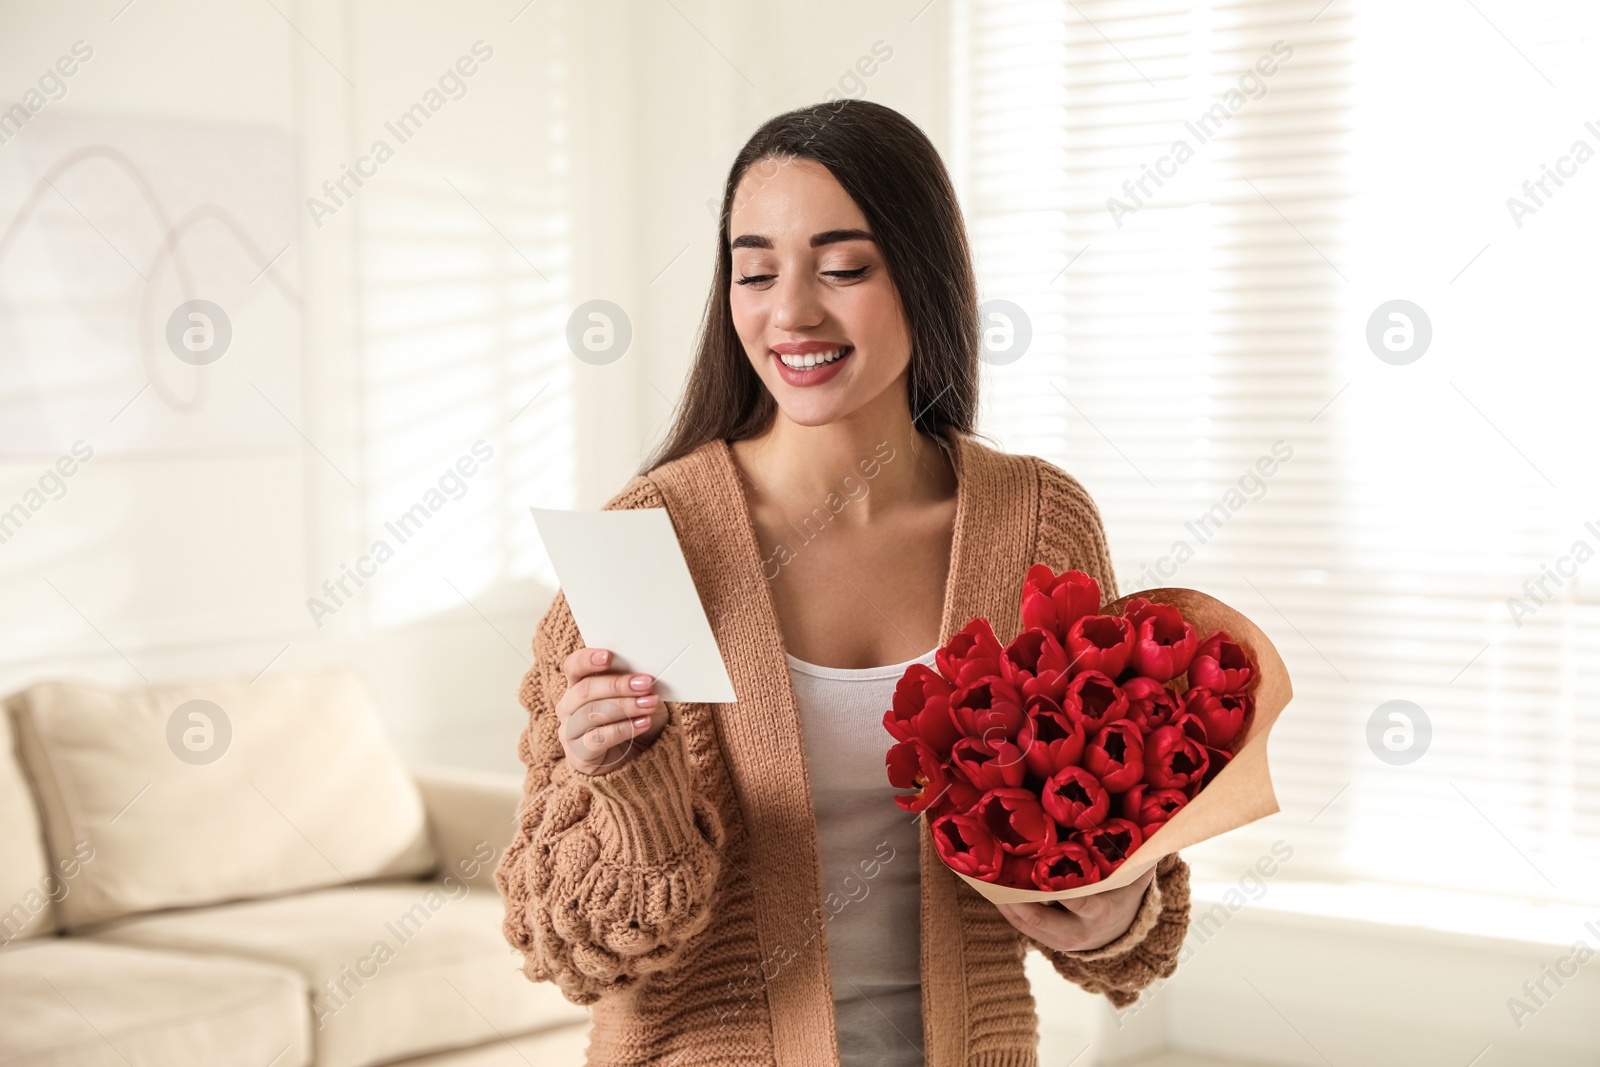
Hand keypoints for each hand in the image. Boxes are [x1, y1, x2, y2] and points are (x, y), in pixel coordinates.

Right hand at [555, 647, 668, 775]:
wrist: (640, 757)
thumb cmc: (636, 719)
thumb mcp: (639, 696)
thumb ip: (634, 681)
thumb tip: (645, 669)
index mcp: (578, 685)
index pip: (573, 666)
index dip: (587, 659)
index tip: (609, 656)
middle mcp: (568, 707)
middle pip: (585, 690)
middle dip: (617, 685)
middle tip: (645, 683)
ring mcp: (569, 732)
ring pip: (592, 713)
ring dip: (625, 706)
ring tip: (650, 704)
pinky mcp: (578, 756)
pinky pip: (597, 738)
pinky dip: (624, 729)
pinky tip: (644, 723)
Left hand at [994, 866, 1156, 952]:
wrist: (1124, 932)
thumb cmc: (1126, 893)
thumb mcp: (1136, 876)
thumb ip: (1139, 852)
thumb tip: (1151, 819)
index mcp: (1098, 912)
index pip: (1076, 900)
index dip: (1053, 884)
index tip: (1034, 862)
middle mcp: (1076, 932)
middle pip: (1037, 916)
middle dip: (1013, 896)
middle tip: (992, 871)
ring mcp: (1059, 941)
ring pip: (1023, 924)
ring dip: (1003, 901)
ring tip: (983, 876)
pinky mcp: (1045, 942)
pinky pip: (1020, 927)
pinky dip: (1006, 908)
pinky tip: (991, 888)